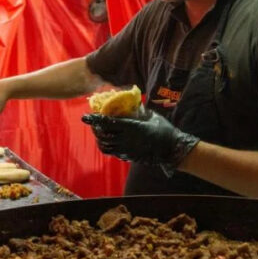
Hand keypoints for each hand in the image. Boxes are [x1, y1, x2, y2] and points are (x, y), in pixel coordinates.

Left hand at [80, 110, 198, 176]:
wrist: (171, 149)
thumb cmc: (164, 130)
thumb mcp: (151, 116)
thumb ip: (139, 110)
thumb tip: (131, 101)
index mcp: (132, 127)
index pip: (108, 123)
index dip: (95, 120)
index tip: (85, 117)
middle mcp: (126, 139)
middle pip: (102, 135)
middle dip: (95, 129)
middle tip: (93, 123)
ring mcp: (127, 150)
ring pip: (105, 146)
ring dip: (99, 139)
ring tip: (99, 133)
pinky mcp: (129, 157)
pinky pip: (112, 152)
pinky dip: (106, 146)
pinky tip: (108, 141)